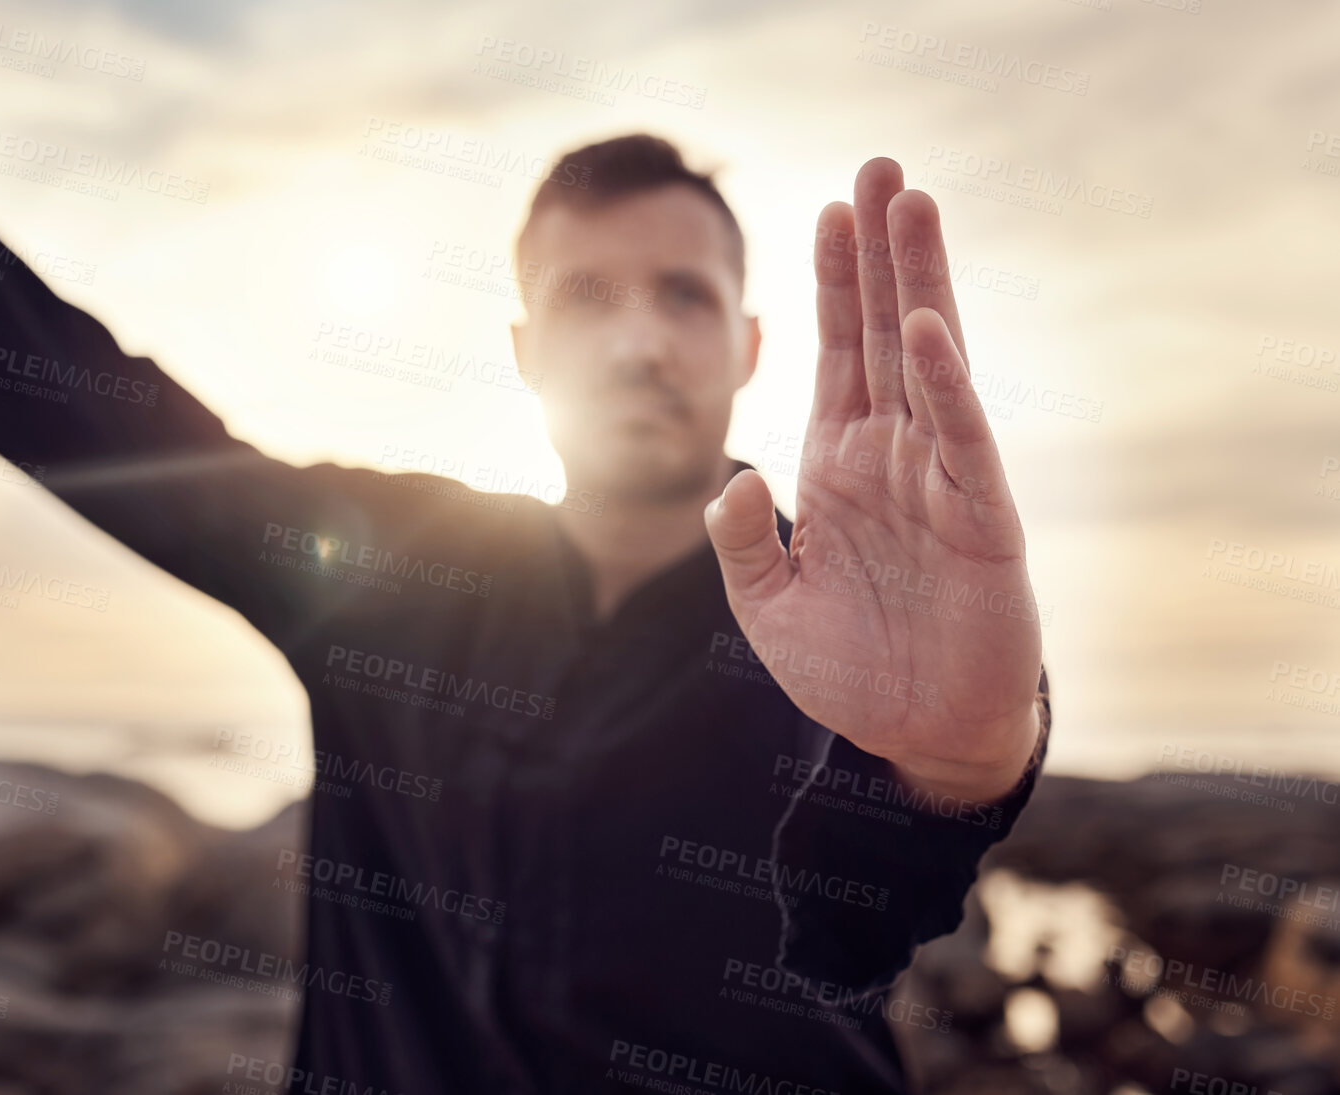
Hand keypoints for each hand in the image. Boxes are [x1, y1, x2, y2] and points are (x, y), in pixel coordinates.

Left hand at [704, 157, 1042, 803]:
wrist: (918, 740)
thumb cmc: (851, 671)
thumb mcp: (766, 607)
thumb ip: (738, 541)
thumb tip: (730, 472)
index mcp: (840, 466)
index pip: (837, 353)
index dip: (834, 282)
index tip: (830, 207)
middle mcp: (892, 457)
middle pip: (884, 332)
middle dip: (880, 251)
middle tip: (880, 165)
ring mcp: (939, 481)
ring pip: (929, 362)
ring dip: (918, 284)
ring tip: (913, 202)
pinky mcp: (981, 522)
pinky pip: (960, 440)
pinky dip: (945, 385)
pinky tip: (927, 326)